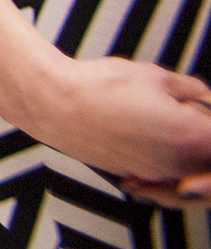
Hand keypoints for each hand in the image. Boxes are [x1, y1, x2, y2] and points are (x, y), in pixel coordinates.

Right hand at [0, 53, 210, 189]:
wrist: (52, 103)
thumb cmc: (97, 87)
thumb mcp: (153, 75)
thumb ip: (189, 88)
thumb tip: (199, 93)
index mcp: (190, 135)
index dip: (210, 115)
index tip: (202, 104)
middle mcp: (176, 162)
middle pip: (207, 159)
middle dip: (201, 136)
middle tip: (186, 110)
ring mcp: (154, 172)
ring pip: (187, 167)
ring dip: (185, 147)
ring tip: (163, 118)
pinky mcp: (132, 173)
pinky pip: (161, 170)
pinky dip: (161, 154)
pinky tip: (143, 130)